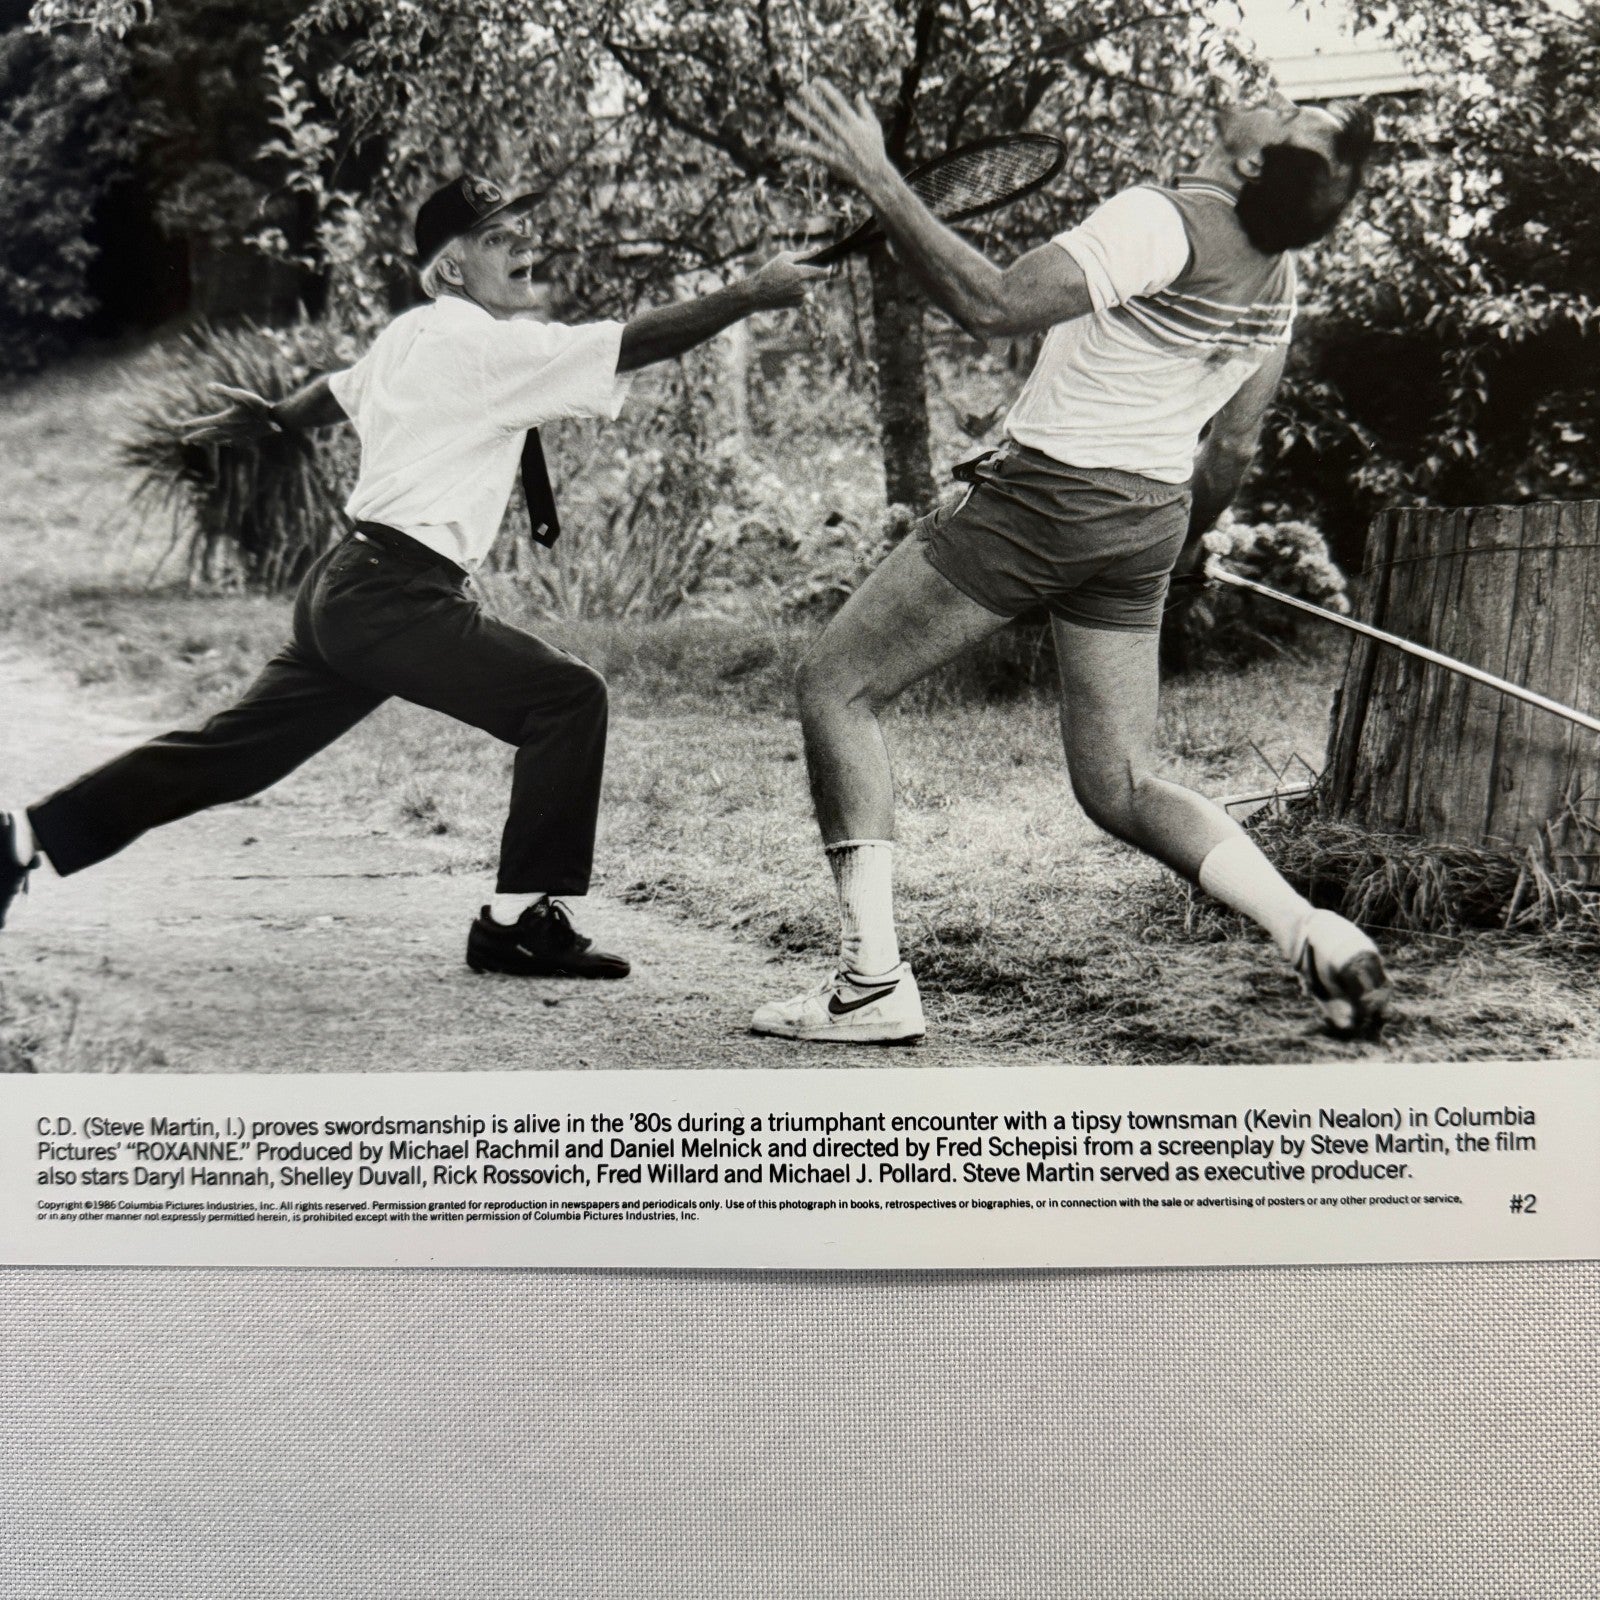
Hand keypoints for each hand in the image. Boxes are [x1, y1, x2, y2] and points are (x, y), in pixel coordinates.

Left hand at [176, 383, 281, 445]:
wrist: (276, 420)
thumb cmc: (258, 405)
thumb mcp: (240, 394)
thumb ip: (223, 391)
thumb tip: (208, 386)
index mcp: (225, 420)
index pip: (205, 423)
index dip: (194, 424)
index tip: (182, 427)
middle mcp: (229, 430)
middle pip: (209, 435)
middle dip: (196, 437)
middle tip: (184, 441)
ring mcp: (237, 436)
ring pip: (217, 440)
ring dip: (206, 441)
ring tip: (197, 442)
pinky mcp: (244, 439)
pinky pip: (228, 442)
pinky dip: (221, 442)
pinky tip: (220, 442)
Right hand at [745, 251, 829, 308]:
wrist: (758, 293)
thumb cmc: (770, 272)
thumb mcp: (785, 257)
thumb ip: (804, 254)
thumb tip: (817, 249)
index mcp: (802, 274)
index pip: (824, 273)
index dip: (828, 269)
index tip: (828, 265)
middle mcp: (804, 287)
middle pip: (817, 280)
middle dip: (811, 275)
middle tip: (797, 271)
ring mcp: (802, 297)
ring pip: (810, 288)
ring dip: (805, 283)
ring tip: (789, 280)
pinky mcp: (798, 304)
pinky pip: (804, 295)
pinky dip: (799, 291)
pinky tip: (786, 289)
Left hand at [783, 79, 892, 196]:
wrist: (875, 175)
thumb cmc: (875, 149)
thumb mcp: (874, 126)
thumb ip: (864, 109)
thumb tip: (858, 93)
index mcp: (853, 121)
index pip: (837, 101)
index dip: (826, 89)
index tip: (816, 80)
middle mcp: (842, 130)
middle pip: (823, 111)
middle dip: (811, 98)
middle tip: (800, 88)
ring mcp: (835, 144)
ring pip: (814, 126)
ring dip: (801, 115)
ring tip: (789, 104)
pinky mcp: (829, 157)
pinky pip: (809, 150)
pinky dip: (794, 145)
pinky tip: (782, 140)